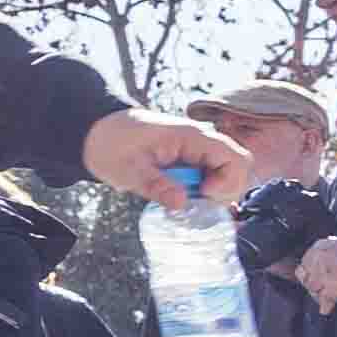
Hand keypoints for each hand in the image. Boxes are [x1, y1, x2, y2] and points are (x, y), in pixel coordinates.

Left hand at [96, 111, 245, 210]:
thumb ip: (155, 185)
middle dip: (226, 190)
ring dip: (214, 193)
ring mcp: (198, 151)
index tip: (203, 194)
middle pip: (239, 168)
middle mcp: (201, 141)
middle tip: (197, 203)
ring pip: (228, 174)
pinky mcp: (192, 161)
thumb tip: (182, 203)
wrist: (96, 133)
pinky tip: (183, 197)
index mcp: (191, 136)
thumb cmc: (109, 143)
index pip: (235, 157)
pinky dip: (204, 192)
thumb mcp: (126, 169)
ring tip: (185, 198)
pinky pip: (213, 177)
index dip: (228, 181)